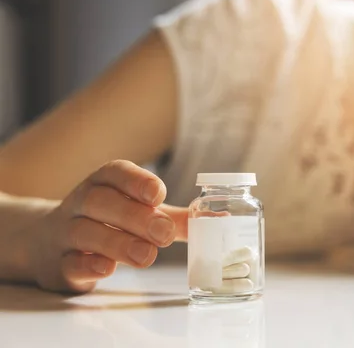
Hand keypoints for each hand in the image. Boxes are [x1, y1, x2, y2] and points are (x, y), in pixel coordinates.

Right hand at [24, 160, 187, 292]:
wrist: (50, 244)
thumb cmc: (108, 223)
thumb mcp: (139, 213)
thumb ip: (174, 217)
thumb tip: (217, 219)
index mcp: (103, 184)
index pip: (115, 172)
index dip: (136, 181)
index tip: (158, 194)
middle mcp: (81, 203)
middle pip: (100, 201)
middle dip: (134, 216)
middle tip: (164, 233)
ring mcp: (66, 233)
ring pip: (84, 231)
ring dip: (117, 243)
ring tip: (147, 256)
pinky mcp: (59, 264)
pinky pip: (69, 261)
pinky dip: (88, 264)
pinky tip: (108, 268)